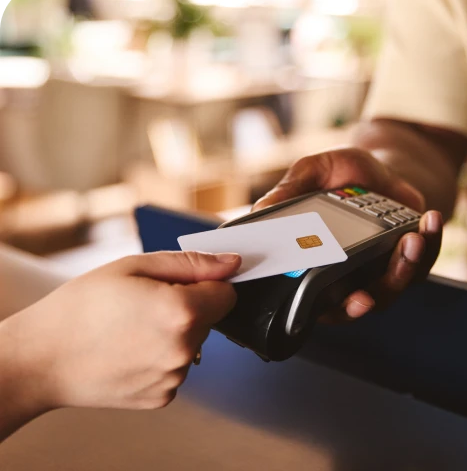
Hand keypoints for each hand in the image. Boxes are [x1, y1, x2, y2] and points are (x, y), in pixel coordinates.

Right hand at [2, 251, 239, 413]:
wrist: (40, 359)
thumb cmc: (81, 307)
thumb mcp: (135, 266)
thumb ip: (192, 264)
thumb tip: (231, 263)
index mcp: (182, 312)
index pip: (227, 294)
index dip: (206, 284)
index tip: (181, 283)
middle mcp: (183, 350)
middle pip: (210, 319)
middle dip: (188, 307)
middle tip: (144, 304)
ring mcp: (173, 378)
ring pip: (193, 344)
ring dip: (174, 333)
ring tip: (131, 328)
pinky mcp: (161, 397)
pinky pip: (176, 368)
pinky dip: (161, 357)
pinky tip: (130, 350)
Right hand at [253, 147, 442, 321]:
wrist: (382, 168)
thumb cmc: (341, 175)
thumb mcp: (313, 172)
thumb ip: (290, 190)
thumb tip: (260, 210)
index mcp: (320, 264)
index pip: (317, 299)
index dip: (325, 310)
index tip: (333, 305)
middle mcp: (351, 274)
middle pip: (358, 304)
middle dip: (365, 302)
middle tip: (365, 295)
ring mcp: (383, 269)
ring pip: (394, 287)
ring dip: (404, 269)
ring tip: (410, 240)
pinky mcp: (412, 258)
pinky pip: (424, 261)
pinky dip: (430, 243)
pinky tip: (428, 220)